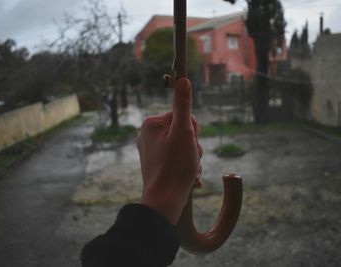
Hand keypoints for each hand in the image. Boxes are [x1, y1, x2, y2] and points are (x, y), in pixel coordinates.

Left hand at [137, 78, 202, 223]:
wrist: (165, 200)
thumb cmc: (175, 166)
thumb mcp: (184, 132)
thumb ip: (183, 105)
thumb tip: (183, 79)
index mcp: (151, 124)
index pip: (182, 115)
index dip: (193, 130)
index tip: (190, 143)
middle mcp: (147, 135)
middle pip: (182, 131)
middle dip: (193, 145)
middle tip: (190, 158)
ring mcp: (150, 150)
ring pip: (181, 146)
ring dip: (191, 157)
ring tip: (189, 170)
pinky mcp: (155, 164)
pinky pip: (175, 158)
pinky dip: (185, 167)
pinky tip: (189, 178)